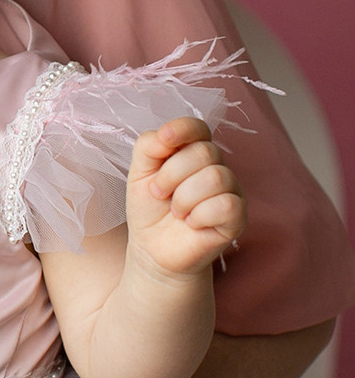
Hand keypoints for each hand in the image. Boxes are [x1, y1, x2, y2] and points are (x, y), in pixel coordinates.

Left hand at [126, 117, 245, 278]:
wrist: (152, 249)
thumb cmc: (149, 209)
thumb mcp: (139, 173)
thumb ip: (148, 146)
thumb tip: (166, 134)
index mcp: (192, 151)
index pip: (198, 127)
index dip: (183, 129)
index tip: (165, 140)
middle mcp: (216, 166)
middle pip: (205, 152)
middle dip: (171, 175)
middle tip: (159, 194)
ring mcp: (231, 190)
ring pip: (215, 178)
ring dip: (184, 199)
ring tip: (176, 212)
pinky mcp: (238, 216)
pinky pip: (226, 205)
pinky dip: (200, 216)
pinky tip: (192, 224)